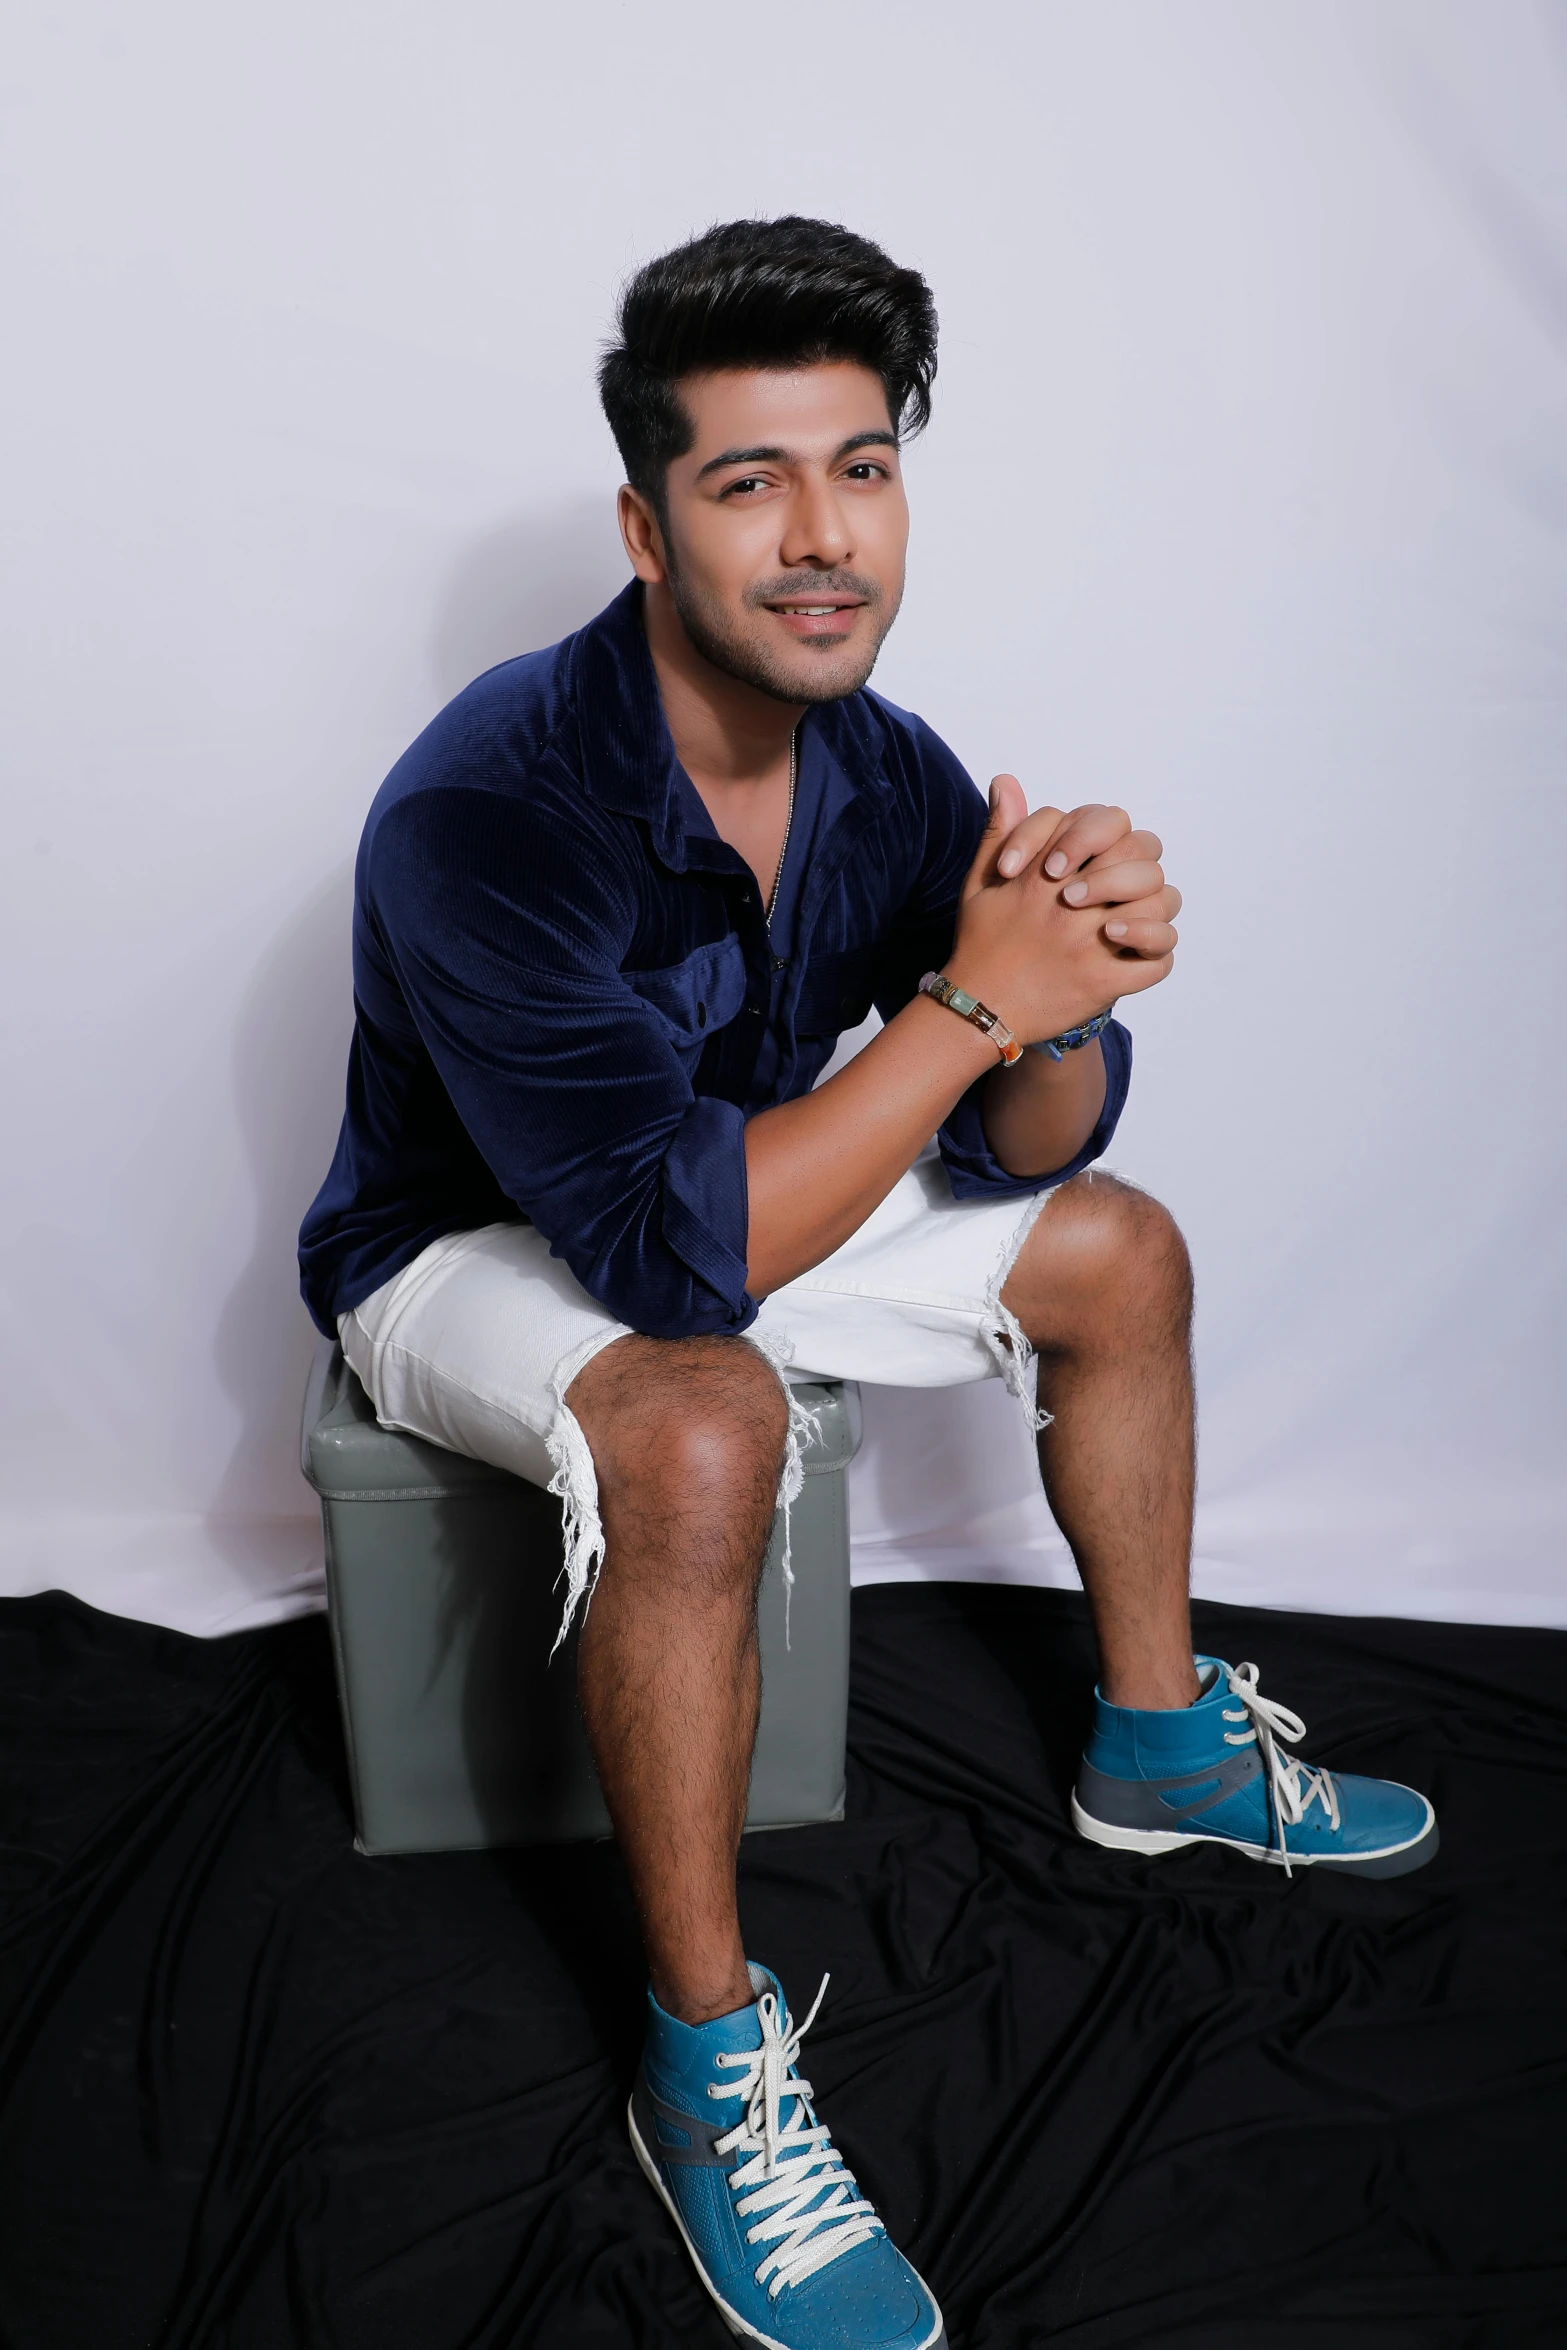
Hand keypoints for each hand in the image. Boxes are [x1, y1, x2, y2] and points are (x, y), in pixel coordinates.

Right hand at [947, 775, 1179, 1042]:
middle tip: (1116, 890)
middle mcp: (1073, 906)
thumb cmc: (981, 941)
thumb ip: (1000, 829)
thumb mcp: (980, 880)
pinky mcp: (1103, 983)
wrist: (977, 1008)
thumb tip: (1006, 780)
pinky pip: (1157, 962)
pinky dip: (1155, 955)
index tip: (1083, 860)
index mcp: (1046, 875)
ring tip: (1130, 919)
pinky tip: (1135, 954)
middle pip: (1142, 861)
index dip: (1106, 835)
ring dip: (1154, 910)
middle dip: (1137, 869)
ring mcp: (1092, 945)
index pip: (1107, 824)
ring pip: (1160, 909)